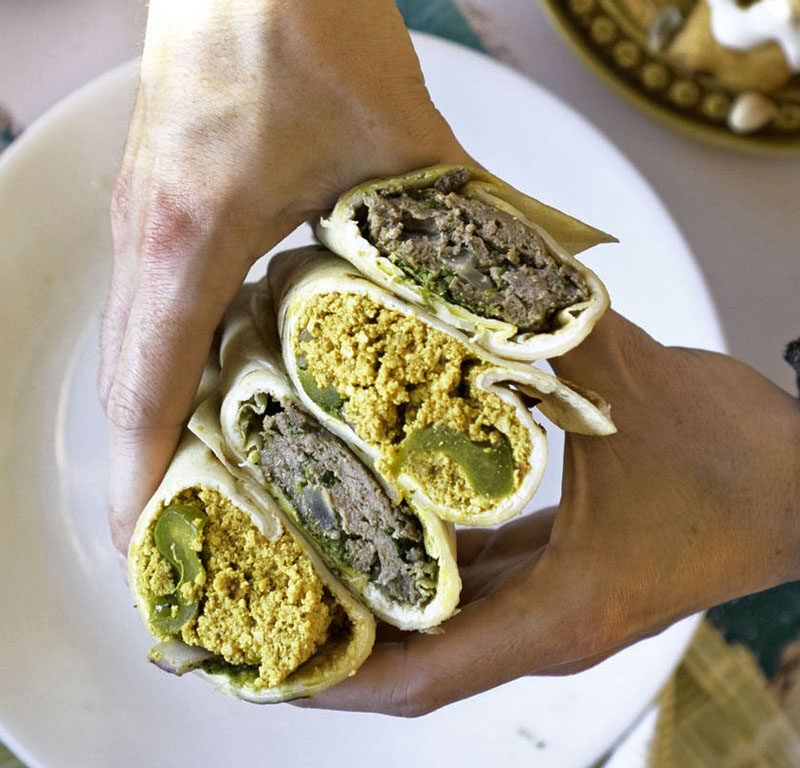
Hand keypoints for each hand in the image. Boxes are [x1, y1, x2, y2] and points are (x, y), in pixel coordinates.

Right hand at [98, 0, 469, 553]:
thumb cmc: (301, 25)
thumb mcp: (400, 142)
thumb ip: (462, 223)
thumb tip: (521, 281)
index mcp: (194, 237)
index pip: (150, 387)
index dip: (144, 475)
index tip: (149, 540)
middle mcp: (150, 238)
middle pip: (124, 386)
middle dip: (140, 471)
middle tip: (172, 541)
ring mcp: (145, 223)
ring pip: (130, 351)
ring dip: (148, 426)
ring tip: (185, 492)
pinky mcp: (158, 207)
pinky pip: (147, 311)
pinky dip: (160, 372)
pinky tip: (203, 401)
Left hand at [294, 310, 799, 715]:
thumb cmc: (743, 464)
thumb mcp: (636, 385)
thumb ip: (553, 328)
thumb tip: (484, 273)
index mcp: (558, 615)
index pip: (423, 677)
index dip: (339, 683)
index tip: (266, 675)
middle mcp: (546, 624)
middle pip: (417, 659)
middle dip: (336, 647)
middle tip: (254, 615)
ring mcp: (554, 601)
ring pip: (444, 623)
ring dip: (376, 609)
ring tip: (298, 572)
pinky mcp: (564, 573)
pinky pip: (477, 583)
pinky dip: (424, 570)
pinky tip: (386, 533)